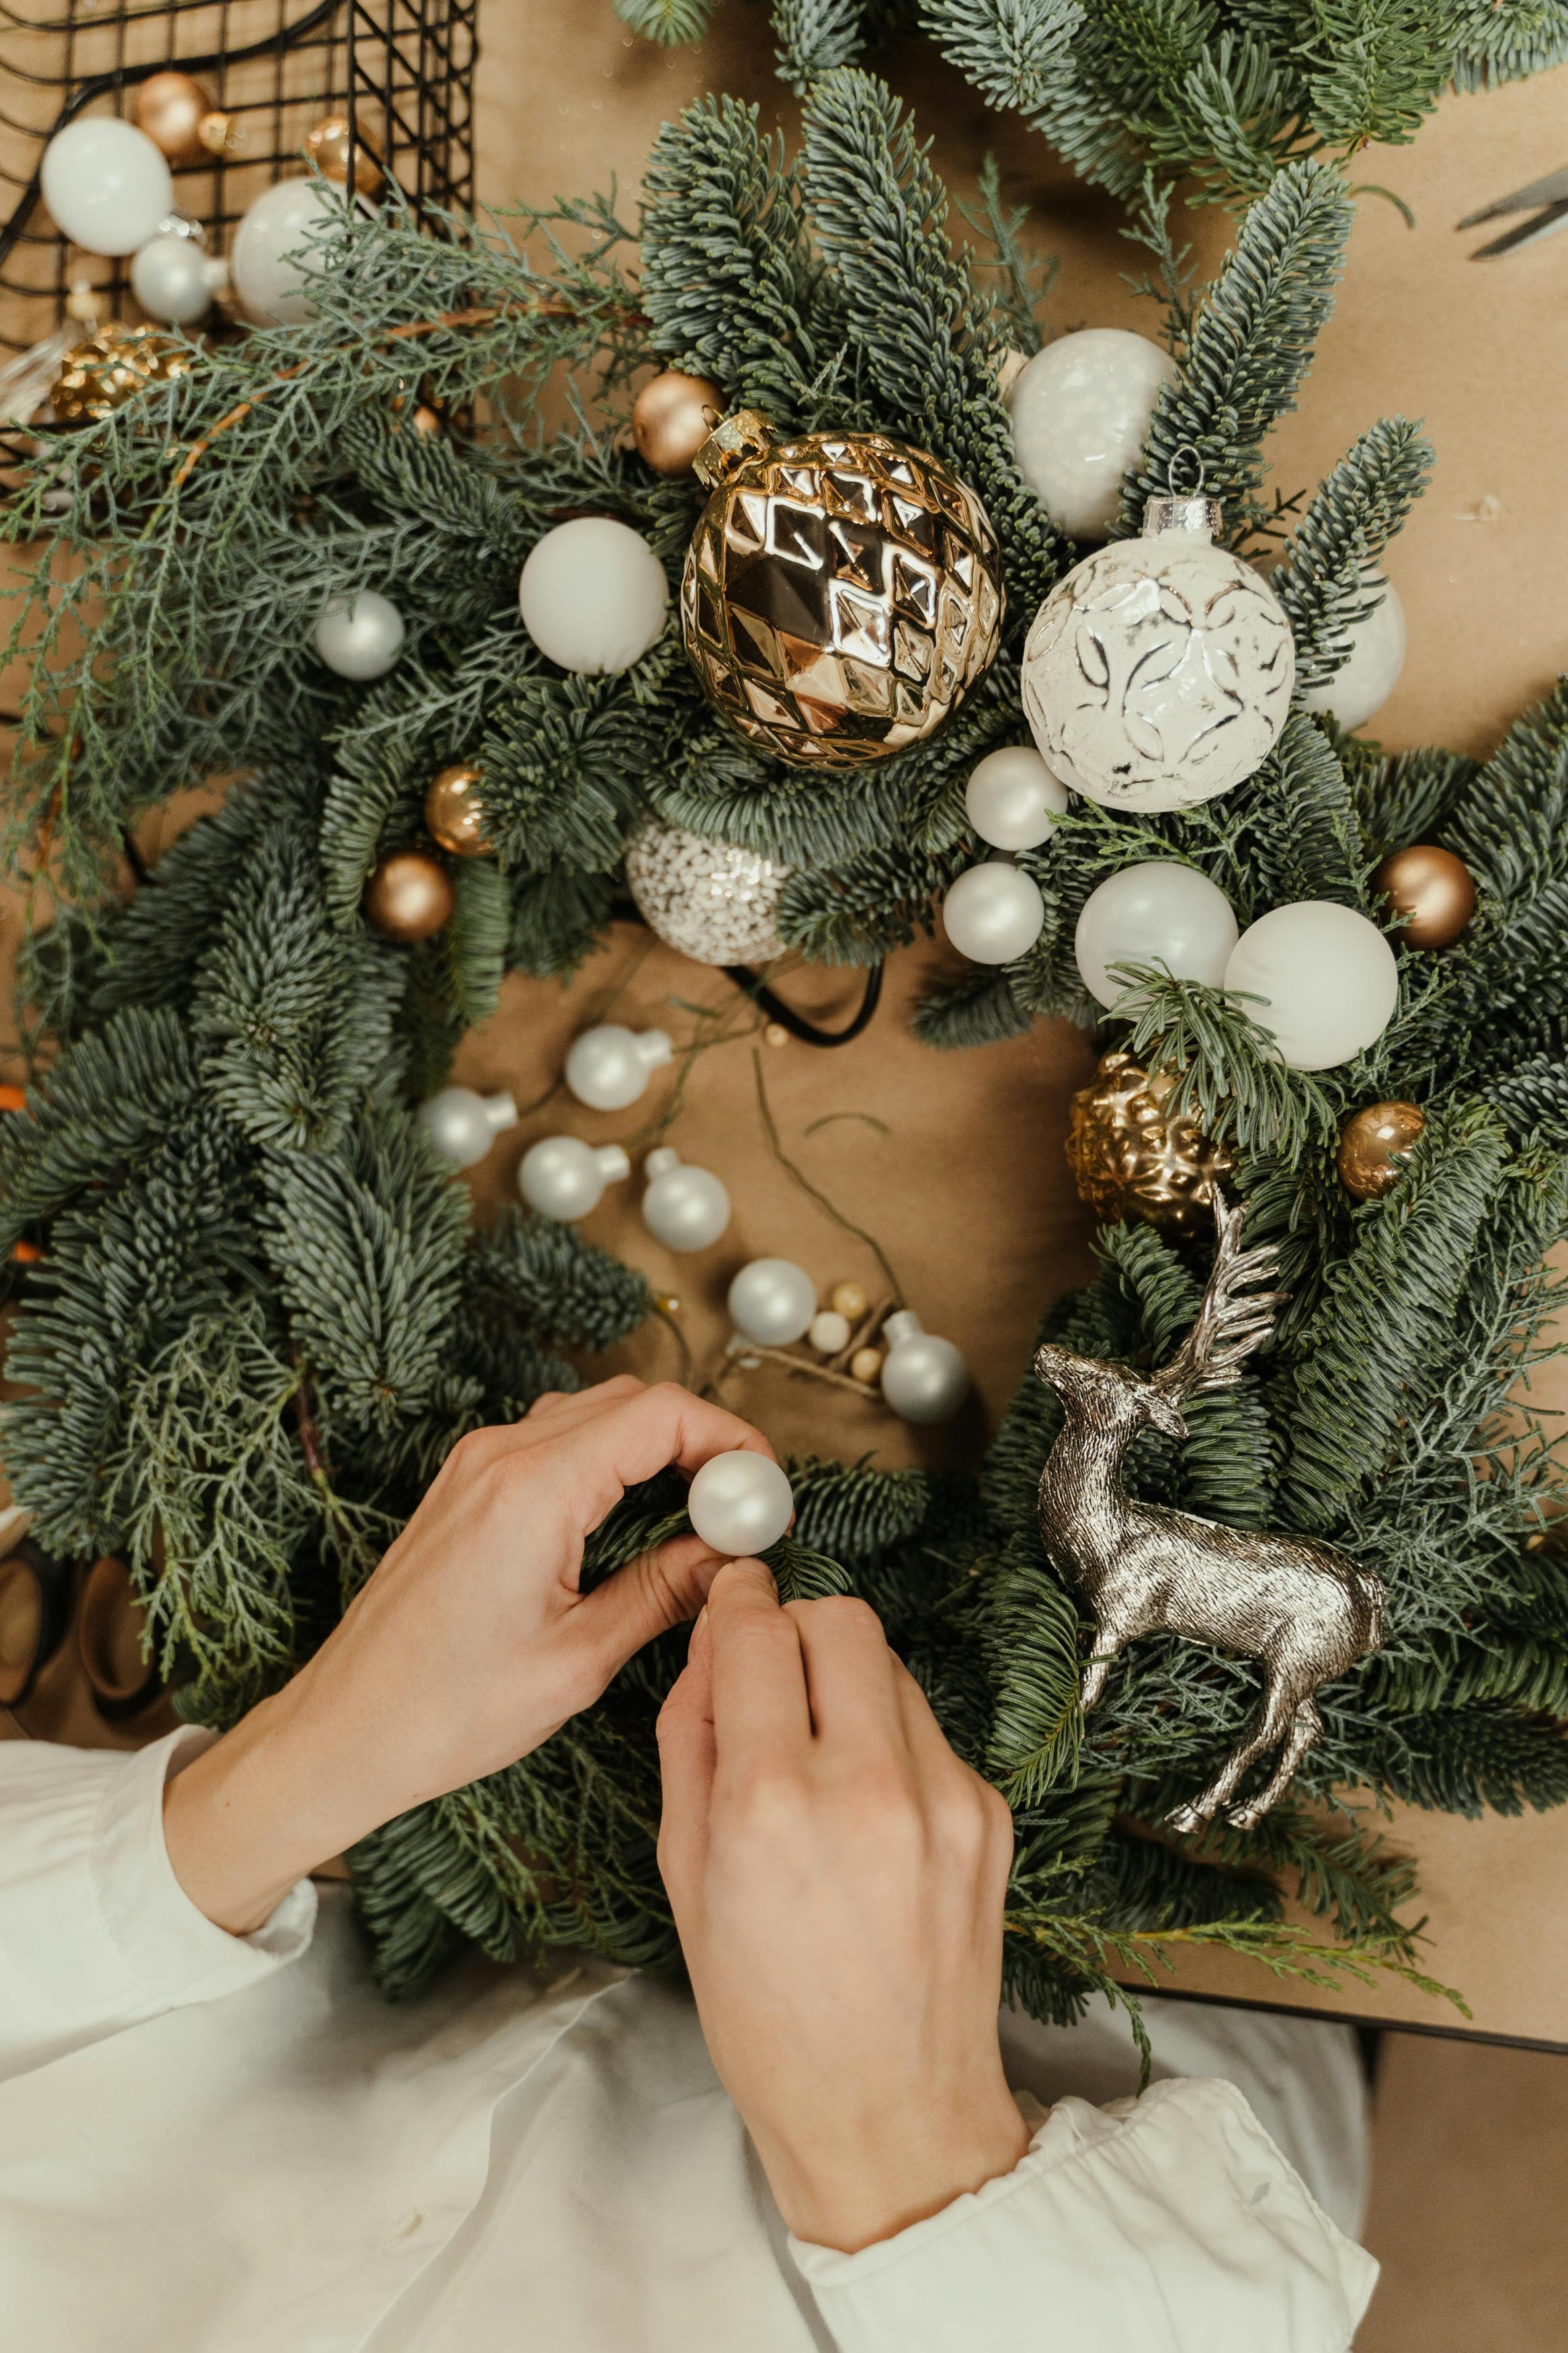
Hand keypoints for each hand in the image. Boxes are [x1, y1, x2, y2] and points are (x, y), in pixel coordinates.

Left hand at [165, 1378, 775, 1934]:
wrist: (344, 1728)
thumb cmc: (449, 1710)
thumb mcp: (578, 1660)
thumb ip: (664, 1592)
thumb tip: (731, 1557)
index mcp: (533, 1489)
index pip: (661, 1414)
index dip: (731, 1438)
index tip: (766, 1491)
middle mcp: (500, 1455)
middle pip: (632, 1400)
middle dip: (702, 1441)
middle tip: (745, 1508)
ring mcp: (475, 1464)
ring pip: (594, 1412)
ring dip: (656, 1447)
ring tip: (701, 1516)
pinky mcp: (464, 1485)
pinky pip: (555, 1439)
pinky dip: (610, 1459)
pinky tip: (636, 1517)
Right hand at [656, 1561, 1028, 2254]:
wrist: (889, 2113)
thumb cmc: (769, 2018)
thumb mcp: (686, 1879)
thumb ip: (691, 1742)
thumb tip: (709, 1648)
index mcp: (771, 1805)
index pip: (759, 1632)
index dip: (737, 1602)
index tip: (732, 1597)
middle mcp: (867, 1786)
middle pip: (841, 1619)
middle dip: (797, 1627)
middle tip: (773, 1673)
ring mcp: (944, 1798)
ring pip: (891, 1666)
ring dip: (846, 1683)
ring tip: (818, 1757)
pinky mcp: (989, 1816)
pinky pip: (930, 1731)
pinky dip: (891, 1742)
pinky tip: (869, 1812)